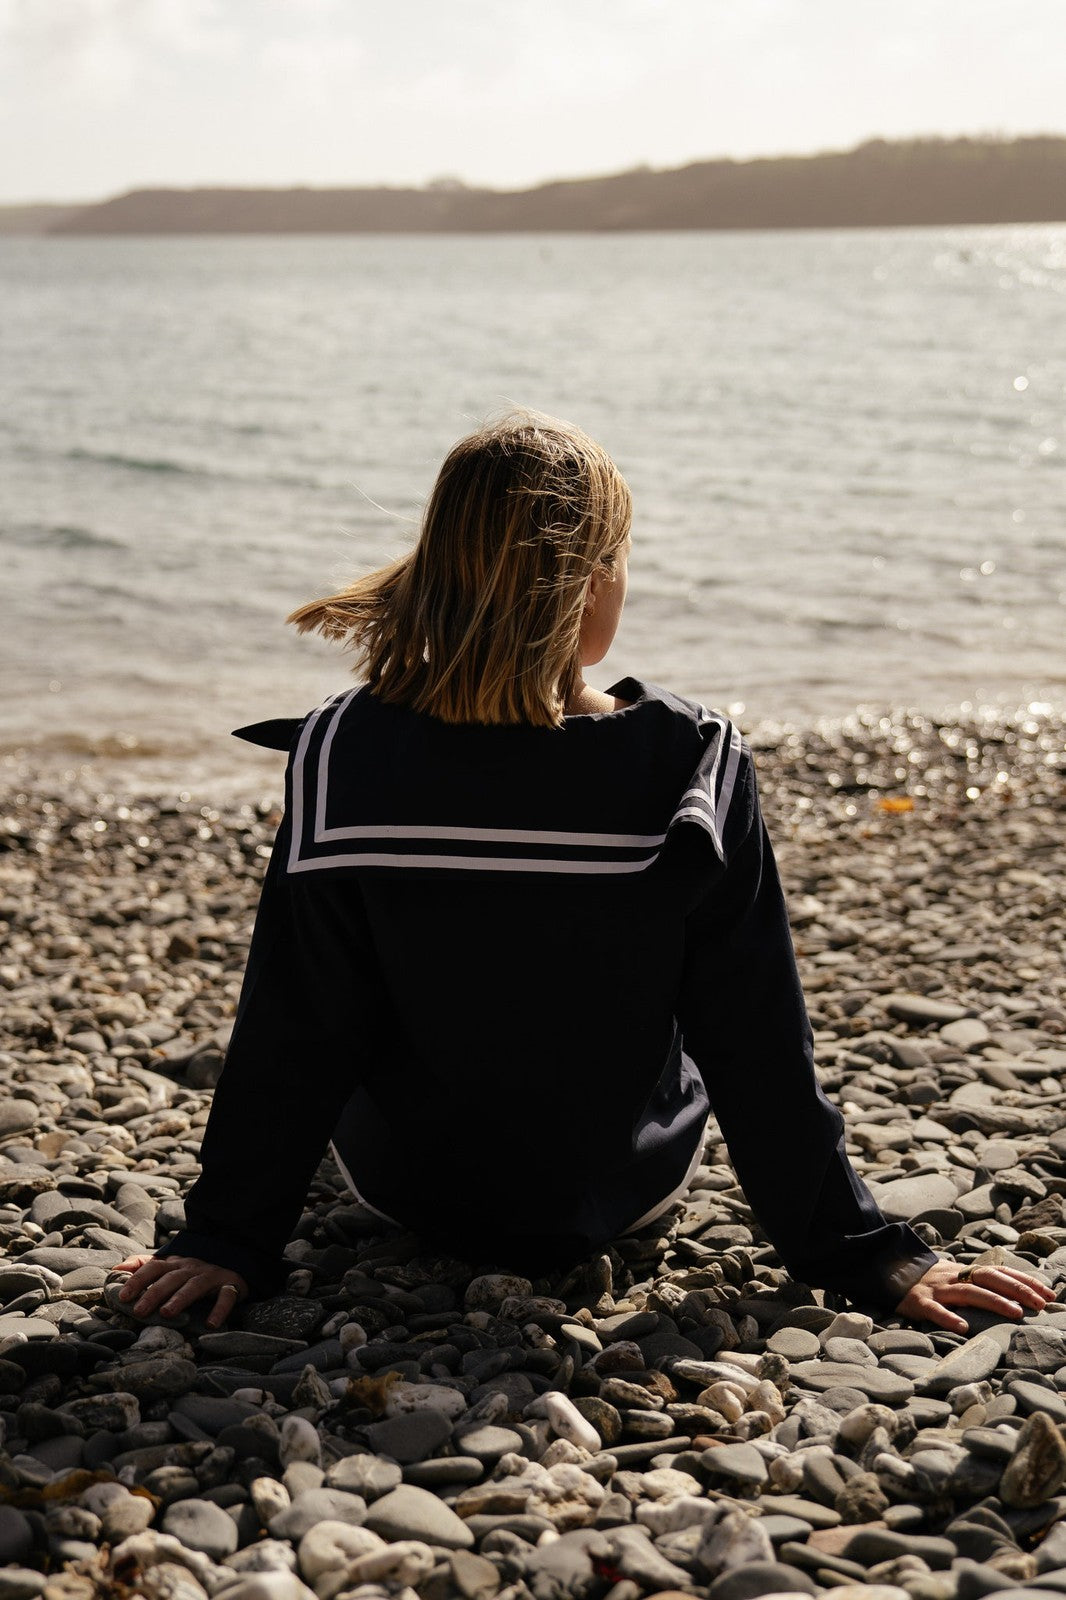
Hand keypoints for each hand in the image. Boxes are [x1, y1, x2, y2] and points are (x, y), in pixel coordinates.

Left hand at [113, 1254, 248, 1328]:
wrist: (233, 1265)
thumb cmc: (193, 1272)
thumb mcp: (169, 1266)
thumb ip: (143, 1265)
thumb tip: (116, 1268)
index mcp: (175, 1264)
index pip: (153, 1267)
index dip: (138, 1280)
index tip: (123, 1297)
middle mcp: (192, 1268)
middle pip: (171, 1278)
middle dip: (154, 1293)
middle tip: (139, 1311)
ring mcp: (212, 1276)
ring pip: (195, 1285)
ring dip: (181, 1298)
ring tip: (167, 1313)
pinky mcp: (231, 1285)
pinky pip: (226, 1296)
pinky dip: (220, 1310)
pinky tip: (211, 1324)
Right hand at [895, 1258, 1055, 1331]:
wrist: (888, 1272)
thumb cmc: (929, 1281)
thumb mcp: (955, 1277)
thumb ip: (979, 1284)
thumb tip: (1016, 1296)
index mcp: (964, 1271)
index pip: (1000, 1271)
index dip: (1025, 1281)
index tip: (1050, 1293)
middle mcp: (954, 1276)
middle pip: (989, 1278)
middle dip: (1017, 1289)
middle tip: (1041, 1304)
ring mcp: (937, 1288)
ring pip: (968, 1292)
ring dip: (994, 1301)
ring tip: (1016, 1313)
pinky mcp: (919, 1302)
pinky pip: (935, 1310)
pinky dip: (949, 1318)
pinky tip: (963, 1328)